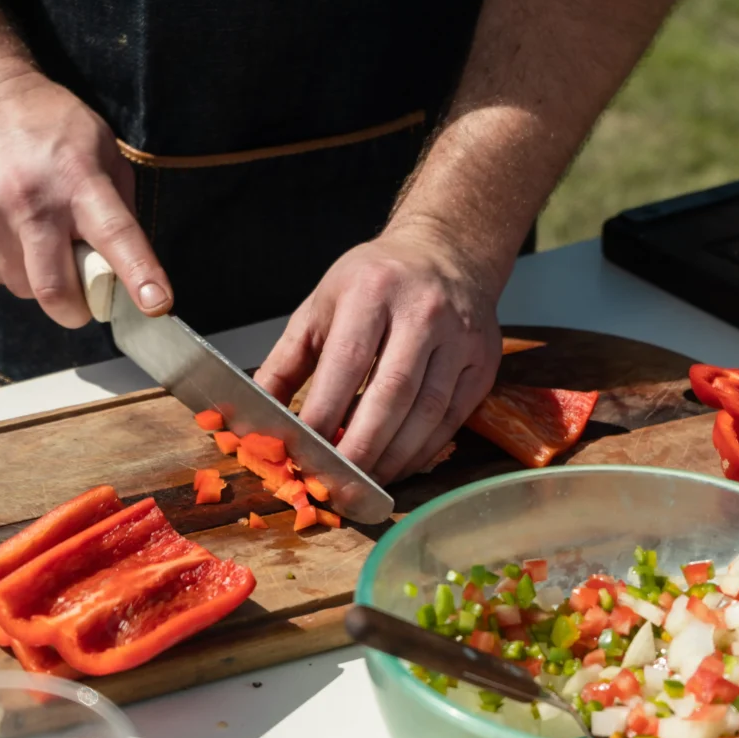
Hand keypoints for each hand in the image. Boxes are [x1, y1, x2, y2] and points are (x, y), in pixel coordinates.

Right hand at [0, 66, 171, 326]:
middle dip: (77, 310)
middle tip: (85, 298)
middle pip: (56, 291)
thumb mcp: (101, 147)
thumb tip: (129, 264)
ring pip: (25, 289)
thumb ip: (119, 204)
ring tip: (44, 243)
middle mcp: (33, 202)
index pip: (116, 235)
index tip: (157, 305)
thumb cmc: (49, 122)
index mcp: (80, 179)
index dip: (139, 275)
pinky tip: (15, 232)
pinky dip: (15, 267)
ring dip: (43, 282)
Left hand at [254, 226, 503, 484]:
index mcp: (372, 290)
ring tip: (363, 483)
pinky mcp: (483, 362)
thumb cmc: (373, 284)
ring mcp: (460, 337)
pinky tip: (398, 466)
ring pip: (427, 413)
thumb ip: (285, 363)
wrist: (446, 253)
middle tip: (335, 484)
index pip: (347, 363)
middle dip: (361, 448)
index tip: (303, 453)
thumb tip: (255, 417)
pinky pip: (453, 419)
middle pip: (392, 394)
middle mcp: (422, 311)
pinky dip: (422, 451)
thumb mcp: (321, 307)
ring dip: (393, 458)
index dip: (324, 413)